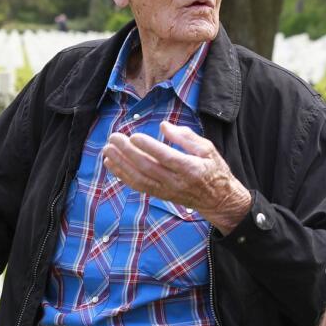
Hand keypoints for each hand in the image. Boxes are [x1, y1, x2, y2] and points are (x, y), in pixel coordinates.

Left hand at [102, 121, 251, 233]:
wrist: (218, 200)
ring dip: (121, 164)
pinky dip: (123, 176)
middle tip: (114, 138)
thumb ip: (185, 136)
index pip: (166, 157)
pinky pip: (139, 186)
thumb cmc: (214, 170)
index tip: (134, 136)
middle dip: (128, 153)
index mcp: (191, 168)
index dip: (149, 147)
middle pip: (148, 167)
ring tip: (107, 150)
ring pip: (140, 178)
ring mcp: (167, 190)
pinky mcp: (160, 195)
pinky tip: (111, 164)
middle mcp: (177, 182)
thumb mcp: (207, 149)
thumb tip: (163, 125)